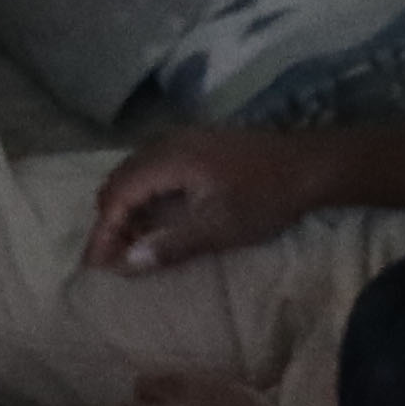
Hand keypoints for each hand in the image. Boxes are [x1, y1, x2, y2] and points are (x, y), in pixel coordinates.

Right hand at [87, 127, 319, 273]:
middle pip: (118, 182)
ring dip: (126, 209)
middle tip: (111, 259)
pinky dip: (143, 195)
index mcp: (168, 160)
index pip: (117, 197)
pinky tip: (154, 219)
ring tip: (129, 244)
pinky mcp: (194, 143)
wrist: (310, 163)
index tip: (95, 266)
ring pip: (134, 174)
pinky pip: (152, 168)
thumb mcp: (219, 229)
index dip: (103, 233)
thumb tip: (126, 265)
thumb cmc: (265, 197)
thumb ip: (170, 246)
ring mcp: (181, 139)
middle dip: (110, 222)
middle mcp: (166, 143)